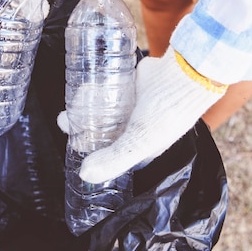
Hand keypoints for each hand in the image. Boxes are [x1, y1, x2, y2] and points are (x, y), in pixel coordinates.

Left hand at [72, 48, 227, 183]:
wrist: (185, 75)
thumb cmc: (167, 113)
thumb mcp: (139, 142)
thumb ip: (113, 159)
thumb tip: (83, 175)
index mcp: (140, 147)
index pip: (109, 153)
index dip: (89, 150)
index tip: (72, 141)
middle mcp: (136, 128)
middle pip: (102, 130)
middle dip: (83, 126)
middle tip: (66, 120)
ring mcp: (134, 106)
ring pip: (104, 109)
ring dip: (87, 106)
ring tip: (75, 100)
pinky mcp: (132, 85)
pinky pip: (110, 89)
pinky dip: (98, 89)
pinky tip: (85, 86)